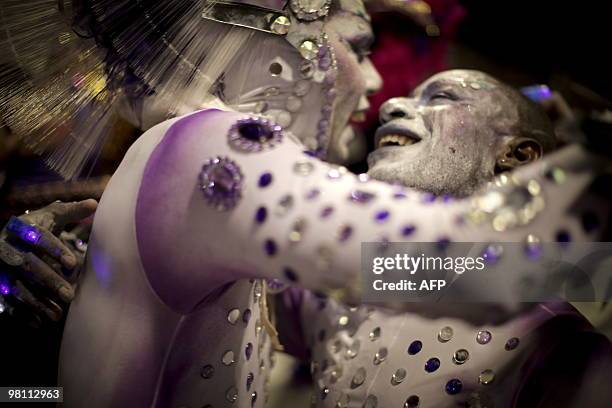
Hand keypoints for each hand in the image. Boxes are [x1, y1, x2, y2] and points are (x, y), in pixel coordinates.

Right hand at [0, 199, 97, 325]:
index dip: (54, 249)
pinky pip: (6, 300)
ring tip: (58, 314)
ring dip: (37, 301)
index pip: (38, 236)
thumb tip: (94, 203)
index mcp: (21, 227)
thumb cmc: (37, 225)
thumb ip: (71, 211)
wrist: (7, 238)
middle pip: (28, 265)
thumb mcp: (51, 215)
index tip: (72, 262)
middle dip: (49, 281)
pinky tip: (39, 322)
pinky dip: (22, 312)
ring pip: (16, 285)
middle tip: (71, 295)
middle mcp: (6, 245)